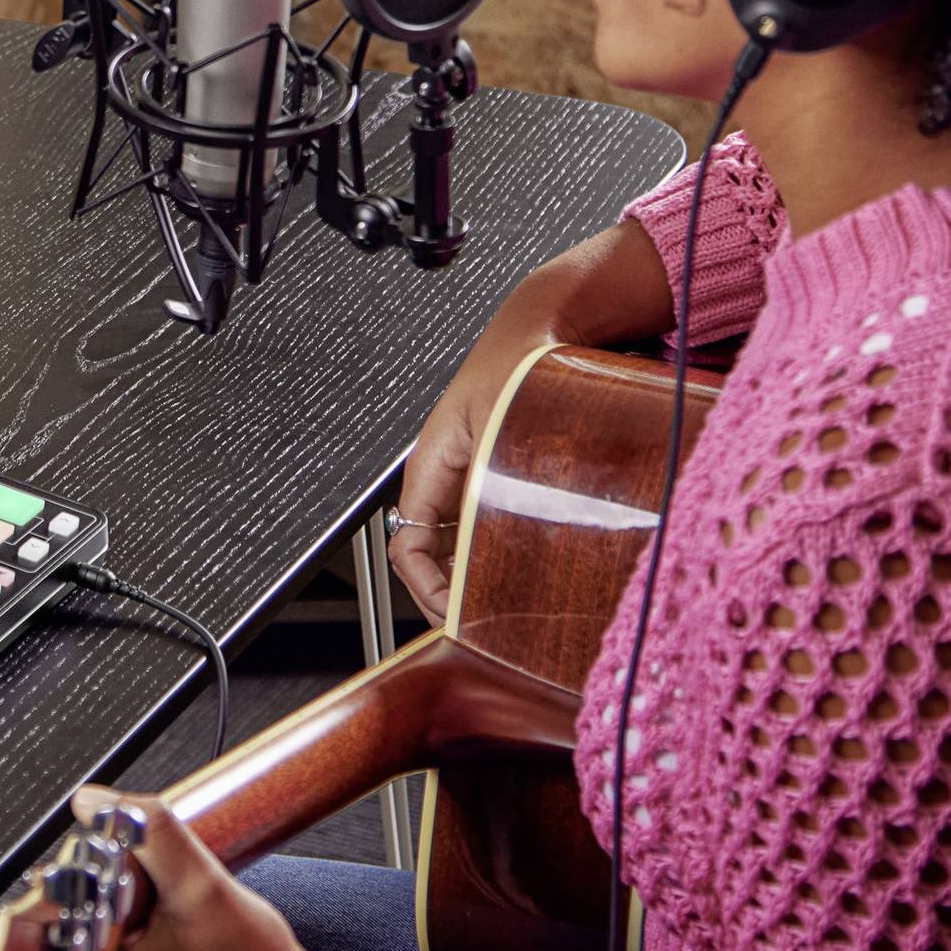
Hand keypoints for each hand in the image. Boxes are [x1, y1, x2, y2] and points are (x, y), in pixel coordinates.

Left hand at [70, 787, 310, 950]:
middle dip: (89, 905)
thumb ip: (148, 832)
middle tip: (133, 899)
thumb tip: (92, 801)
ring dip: (101, 934)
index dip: (73, 879)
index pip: (46, 914)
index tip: (101, 869)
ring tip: (147, 926)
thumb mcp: (202, 885)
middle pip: (59, 938)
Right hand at [387, 220, 677, 623]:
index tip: (459, 615)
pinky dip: (500, 554)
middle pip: (432, 556)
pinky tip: (531, 564)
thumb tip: (486, 556)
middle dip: (456, 592)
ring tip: (512, 600)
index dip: (428, 590)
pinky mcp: (498, 476)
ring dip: (480, 575)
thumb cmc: (519, 368)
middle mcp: (445, 476)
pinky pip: (485, 528)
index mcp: (430, 467)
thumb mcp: (503, 436)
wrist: (544, 328)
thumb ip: (490, 496)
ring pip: (459, 545)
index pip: (406, 548)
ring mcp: (471, 477)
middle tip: (491, 621)